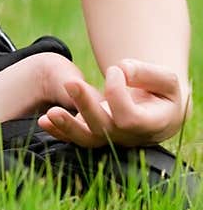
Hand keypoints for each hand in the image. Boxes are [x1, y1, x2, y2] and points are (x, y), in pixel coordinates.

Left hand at [38, 60, 189, 147]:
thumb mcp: (166, 80)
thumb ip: (147, 73)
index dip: (118, 92)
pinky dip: (59, 131)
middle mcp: (127, 137)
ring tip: (50, 113)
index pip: (128, 116)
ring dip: (66, 126)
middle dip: (85, 105)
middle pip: (103, 128)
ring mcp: (109, 139)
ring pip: (86, 139)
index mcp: (149, 125)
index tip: (116, 69)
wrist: (160, 113)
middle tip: (71, 82)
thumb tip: (122, 70)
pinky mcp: (95, 136)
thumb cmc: (163, 93)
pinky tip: (44, 121)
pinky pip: (75, 139)